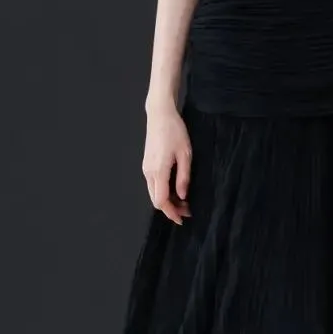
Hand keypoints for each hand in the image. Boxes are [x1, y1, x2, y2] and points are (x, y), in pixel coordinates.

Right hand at [143, 104, 192, 224]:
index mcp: (158, 171)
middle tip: (187, 210)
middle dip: (170, 209)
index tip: (183, 218)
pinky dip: (163, 191)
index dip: (171, 212)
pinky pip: (153, 185)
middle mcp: (148, 172)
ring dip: (167, 200)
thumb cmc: (175, 131)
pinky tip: (175, 189)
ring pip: (153, 193)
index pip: (161, 201)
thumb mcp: (186, 154)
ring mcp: (145, 168)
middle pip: (155, 200)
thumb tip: (183, 196)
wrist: (159, 115)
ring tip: (183, 200)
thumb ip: (183, 177)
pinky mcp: (146, 164)